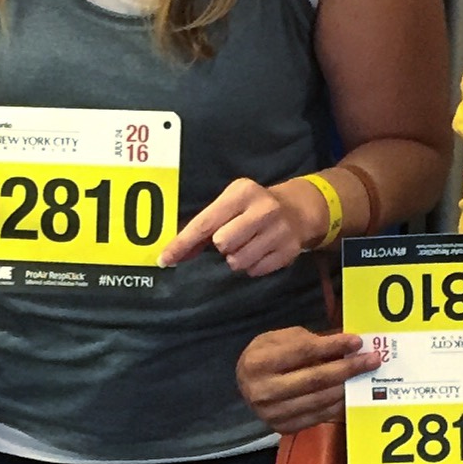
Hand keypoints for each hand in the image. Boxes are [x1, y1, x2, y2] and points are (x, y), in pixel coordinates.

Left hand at [162, 175, 326, 275]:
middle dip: (221, 246)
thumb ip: (203, 227)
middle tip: (229, 240)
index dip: (182, 243)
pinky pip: (255, 271)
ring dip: (236, 259)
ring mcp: (279, 230)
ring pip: (238, 261)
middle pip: (222, 243)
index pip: (204, 223)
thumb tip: (173, 255)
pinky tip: (260, 252)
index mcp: (242, 192)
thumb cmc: (252, 208)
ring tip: (246, 246)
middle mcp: (263, 208)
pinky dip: (252, 266)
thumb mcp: (229, 206)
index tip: (164, 260)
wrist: (298, 210)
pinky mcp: (289, 251)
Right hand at [236, 326, 376, 431]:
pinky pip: (318, 417)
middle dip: (348, 368)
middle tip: (372, 360)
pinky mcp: (282, 427)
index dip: (333, 346)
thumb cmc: (266, 356)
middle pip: (315, 379)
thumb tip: (346, 346)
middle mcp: (263, 391)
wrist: (246, 385)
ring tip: (365, 376)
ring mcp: (272, 414)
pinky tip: (350, 393)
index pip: (304, 352)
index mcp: (258, 363)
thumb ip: (309, 341)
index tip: (357, 341)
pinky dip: (338, 404)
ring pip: (320, 400)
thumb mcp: (279, 338)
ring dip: (347, 387)